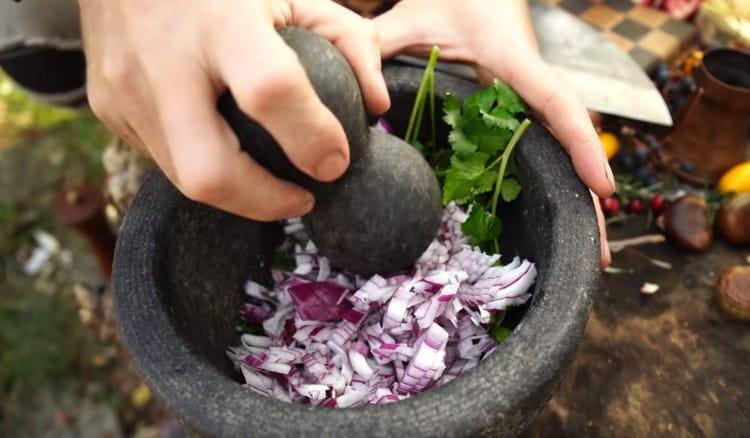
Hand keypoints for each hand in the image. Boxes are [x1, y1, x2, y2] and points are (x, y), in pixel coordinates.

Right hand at [79, 0, 389, 220]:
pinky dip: (202, 165)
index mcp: (221, 18)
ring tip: (270, 180)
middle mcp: (163, 58)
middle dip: (265, 202)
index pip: (270, 90)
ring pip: (184, 180)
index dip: (311, 137)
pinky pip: (162, 161)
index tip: (336, 163)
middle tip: (302, 199)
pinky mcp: (107, 107)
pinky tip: (222, 145)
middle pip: (210, 171)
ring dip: (236, 192)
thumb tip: (377, 106)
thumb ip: (348, 39)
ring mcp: (125, 89)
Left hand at [375, 0, 613, 266]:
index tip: (602, 189)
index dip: (580, 145)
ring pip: (560, 151)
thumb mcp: (402, 17)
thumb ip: (370, 48)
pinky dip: (554, 183)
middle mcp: (530, 85)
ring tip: (588, 258)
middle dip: (586, 196)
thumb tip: (366, 104)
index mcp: (512, 60)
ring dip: (575, 198)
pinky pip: (542, 147)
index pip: (555, 101)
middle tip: (599, 259)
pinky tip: (553, 219)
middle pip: (569, 143)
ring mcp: (528, 99)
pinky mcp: (520, 109)